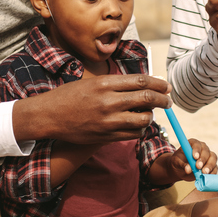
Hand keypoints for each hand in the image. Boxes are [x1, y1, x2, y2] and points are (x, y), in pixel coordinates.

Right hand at [12, 73, 170, 143]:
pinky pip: (133, 134)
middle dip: (162, 100)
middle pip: (147, 98)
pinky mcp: (105, 135)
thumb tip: (141, 84)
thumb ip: (114, 83)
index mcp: (105, 83)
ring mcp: (108, 120)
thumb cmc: (69, 96)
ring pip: (143, 119)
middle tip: (168, 102)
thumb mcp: (91, 82)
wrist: (48, 115)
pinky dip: (140, 130)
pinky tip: (138, 126)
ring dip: (151, 116)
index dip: (158, 84)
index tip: (166, 86)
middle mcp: (108, 100)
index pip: (141, 81)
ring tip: (149, 115)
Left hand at [168, 138, 216, 180]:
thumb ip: (182, 165)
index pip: (196, 144)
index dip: (197, 150)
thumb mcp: (177, 162)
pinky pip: (215, 167)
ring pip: (213, 158)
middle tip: (198, 167)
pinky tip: (208, 176)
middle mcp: (202, 148)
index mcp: (193, 144)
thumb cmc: (178, 162)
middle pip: (206, 151)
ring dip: (209, 166)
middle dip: (203, 159)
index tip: (195, 157)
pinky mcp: (211, 165)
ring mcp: (208, 156)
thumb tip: (188, 169)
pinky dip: (212, 172)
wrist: (181, 170)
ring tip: (204, 173)